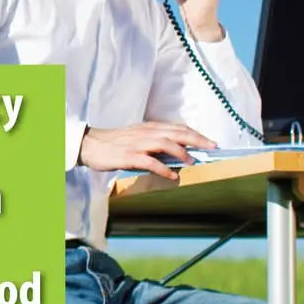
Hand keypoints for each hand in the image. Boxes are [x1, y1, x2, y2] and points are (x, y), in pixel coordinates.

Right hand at [78, 122, 216, 178]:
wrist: (90, 145)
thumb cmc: (114, 144)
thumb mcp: (137, 138)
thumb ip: (155, 143)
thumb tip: (176, 153)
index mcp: (149, 128)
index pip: (177, 128)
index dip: (195, 134)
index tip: (209, 141)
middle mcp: (145, 133)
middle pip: (176, 133)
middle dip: (197, 139)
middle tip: (212, 147)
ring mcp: (137, 144)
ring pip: (165, 143)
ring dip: (181, 153)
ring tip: (191, 162)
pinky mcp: (129, 156)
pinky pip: (150, 162)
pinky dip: (163, 168)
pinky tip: (171, 176)